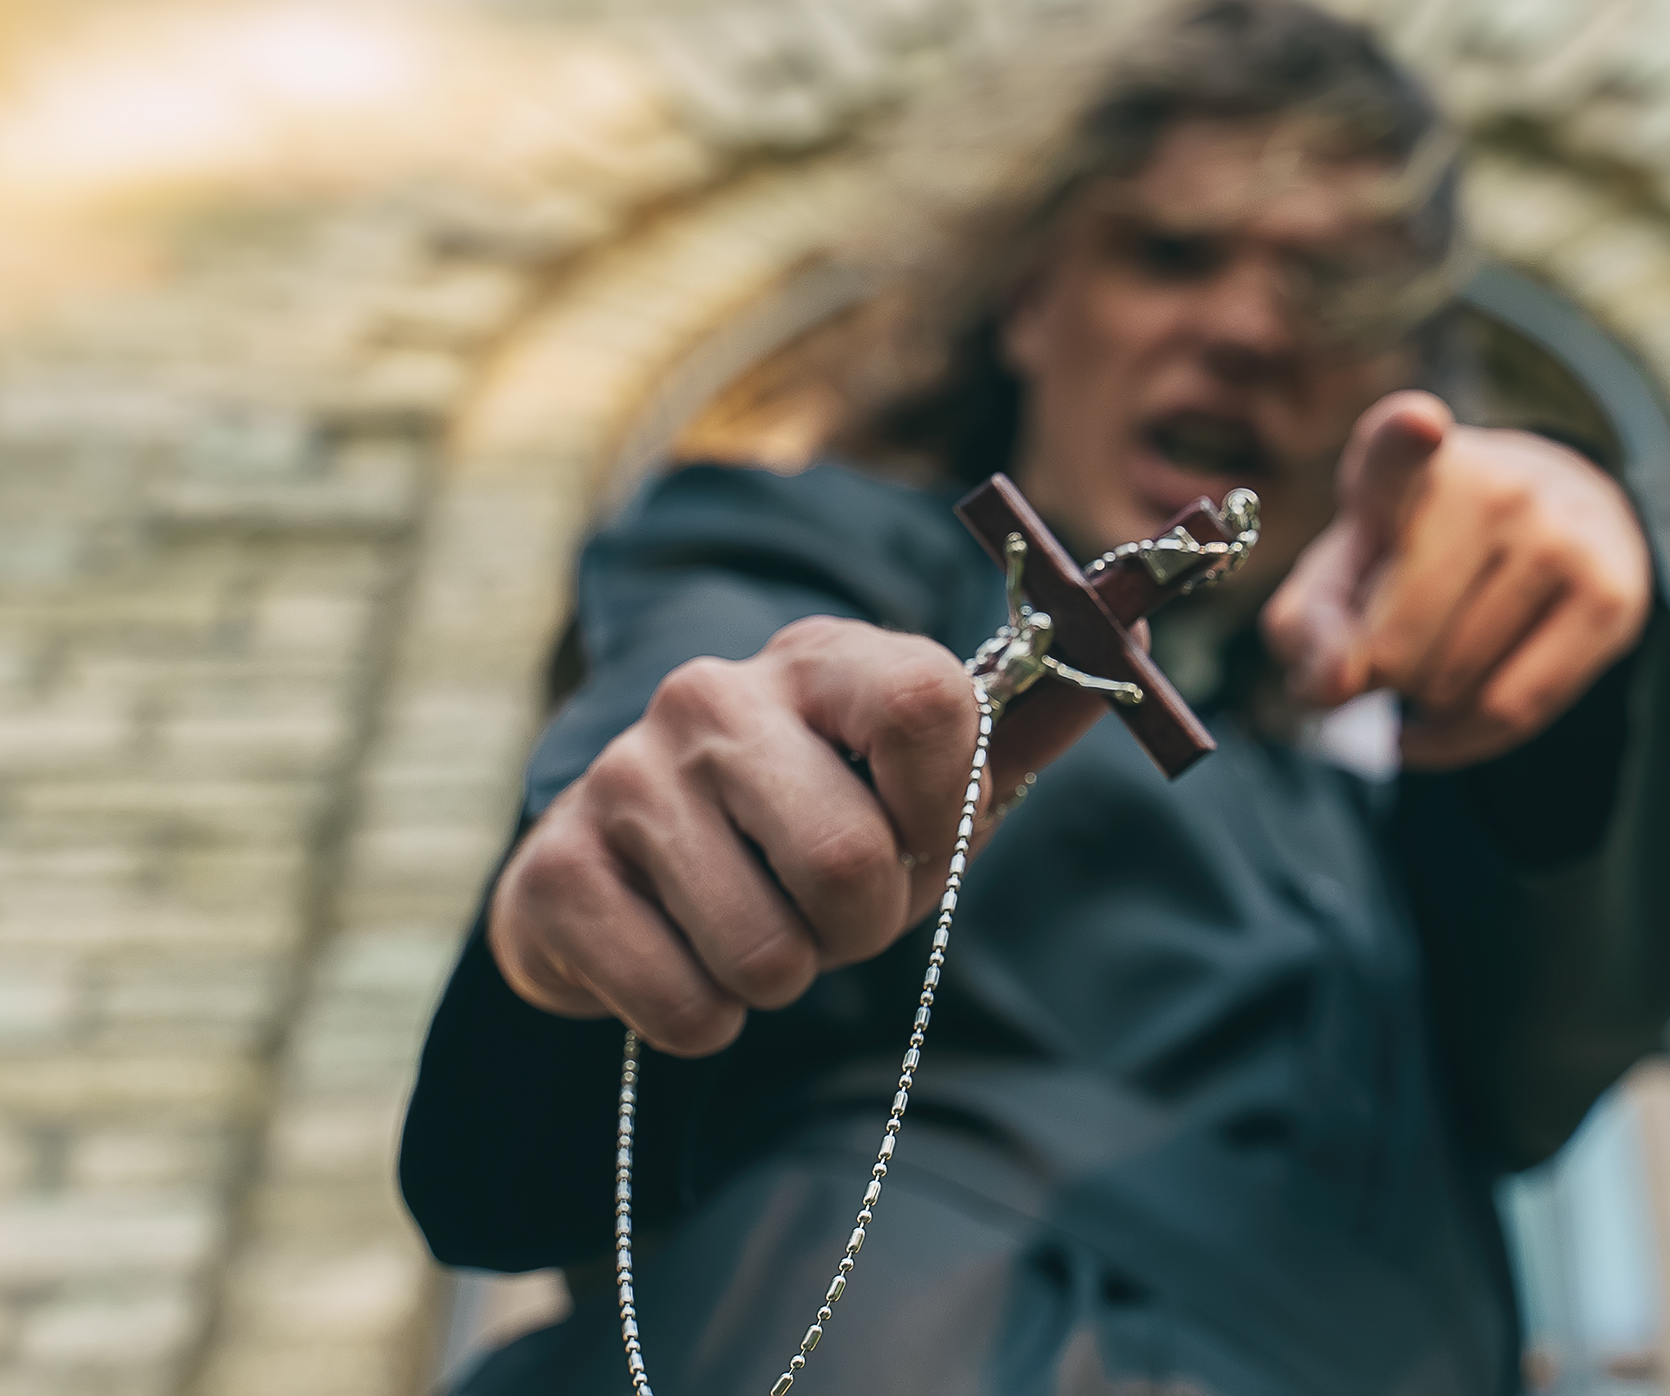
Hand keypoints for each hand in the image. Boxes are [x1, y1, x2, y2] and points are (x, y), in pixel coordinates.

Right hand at [487, 617, 1100, 1055]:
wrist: (622, 873)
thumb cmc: (801, 826)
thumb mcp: (909, 783)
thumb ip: (1006, 737)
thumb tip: (1113, 649)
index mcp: (820, 659)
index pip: (932, 703)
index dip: (946, 807)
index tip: (920, 839)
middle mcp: (712, 695)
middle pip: (851, 859)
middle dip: (863, 928)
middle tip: (833, 915)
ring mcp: (623, 779)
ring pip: (766, 953)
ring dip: (781, 979)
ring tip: (754, 931)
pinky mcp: (556, 874)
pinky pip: (683, 1008)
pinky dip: (704, 1020)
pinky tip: (683, 962)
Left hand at [1263, 392, 1649, 768]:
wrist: (1547, 524)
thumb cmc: (1414, 555)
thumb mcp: (1341, 574)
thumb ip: (1310, 628)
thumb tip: (1332, 685)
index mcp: (1407, 455)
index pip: (1402, 441)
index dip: (1407, 435)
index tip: (1419, 425)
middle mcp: (1494, 483)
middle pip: (1398, 646)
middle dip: (1376, 675)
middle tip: (1385, 647)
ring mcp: (1561, 536)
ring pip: (1454, 685)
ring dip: (1422, 702)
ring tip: (1430, 659)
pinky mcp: (1611, 594)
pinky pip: (1511, 711)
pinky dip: (1457, 739)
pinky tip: (1433, 724)